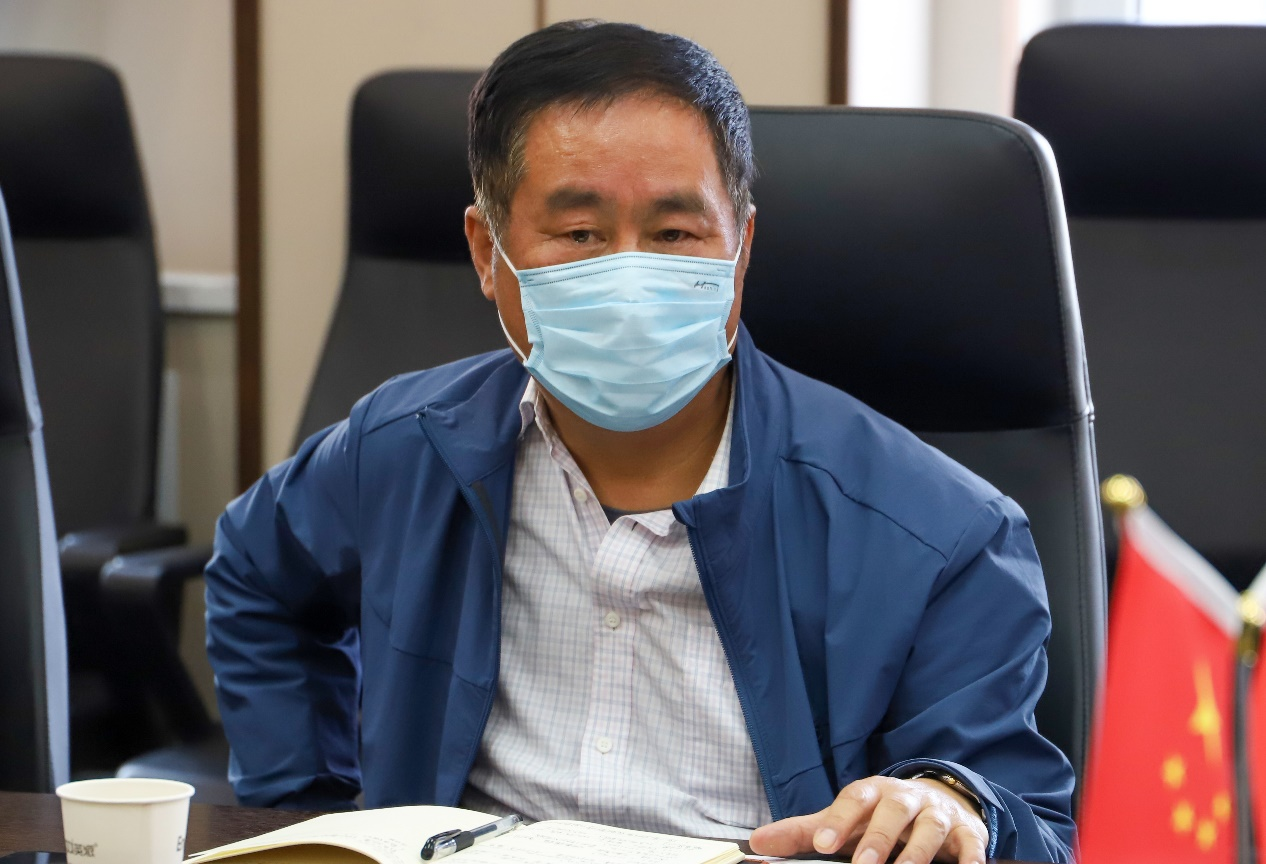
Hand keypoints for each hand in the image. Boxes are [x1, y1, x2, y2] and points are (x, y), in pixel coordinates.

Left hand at [748, 775, 987, 863]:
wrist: (939, 802)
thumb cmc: (881, 817)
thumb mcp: (846, 821)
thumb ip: (803, 833)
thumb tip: (755, 842)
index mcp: (873, 792)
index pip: (854, 800)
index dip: (839, 821)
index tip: (821, 845)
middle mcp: (906, 798)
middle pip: (894, 812)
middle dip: (880, 839)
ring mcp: (938, 814)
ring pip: (930, 829)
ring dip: (918, 853)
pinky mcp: (967, 833)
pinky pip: (971, 846)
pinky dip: (971, 858)